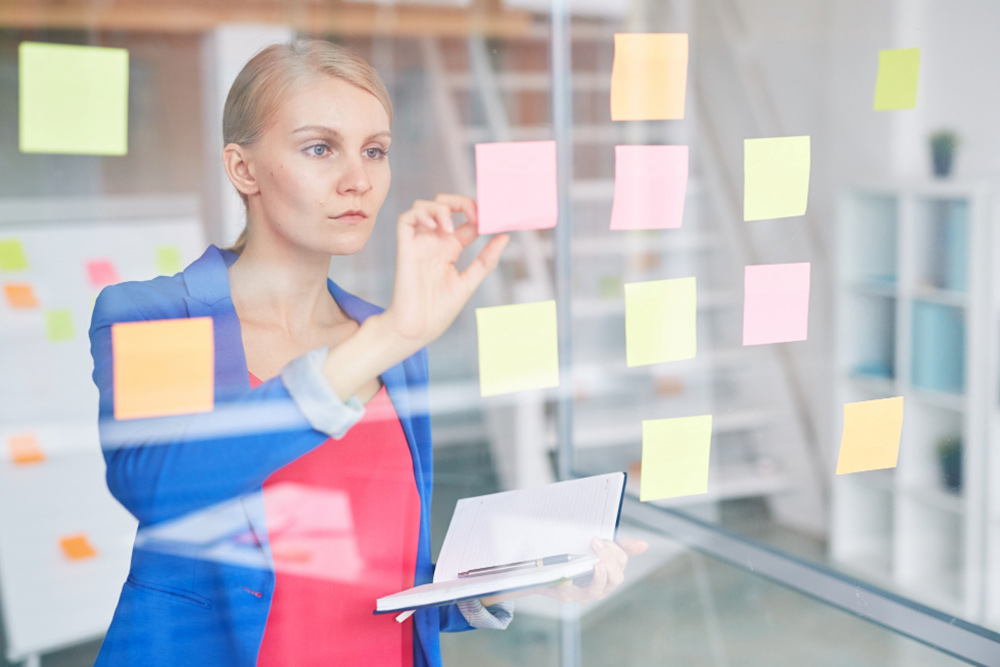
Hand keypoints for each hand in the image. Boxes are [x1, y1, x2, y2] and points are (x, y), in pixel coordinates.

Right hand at [382, 194, 509, 346]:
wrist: (417, 329)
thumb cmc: (438, 311)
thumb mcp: (469, 282)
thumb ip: (485, 260)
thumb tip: (504, 237)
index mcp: (450, 250)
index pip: (466, 221)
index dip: (479, 213)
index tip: (494, 218)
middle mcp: (434, 243)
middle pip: (444, 205)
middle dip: (461, 202)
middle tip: (476, 215)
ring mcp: (419, 243)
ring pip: (424, 206)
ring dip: (440, 207)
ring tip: (450, 227)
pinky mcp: (405, 247)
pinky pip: (406, 218)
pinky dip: (421, 213)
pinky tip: (436, 226)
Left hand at [539, 537, 648, 602]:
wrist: (544, 572)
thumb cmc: (575, 561)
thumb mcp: (596, 551)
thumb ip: (618, 547)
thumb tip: (644, 545)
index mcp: (609, 575)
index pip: (621, 562)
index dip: (614, 550)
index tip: (600, 539)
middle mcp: (599, 587)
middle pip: (616, 578)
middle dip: (609, 560)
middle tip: (596, 543)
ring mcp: (582, 593)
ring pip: (597, 589)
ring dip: (598, 576)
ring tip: (595, 564)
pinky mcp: (564, 595)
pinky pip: (567, 593)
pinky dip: (567, 584)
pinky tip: (566, 576)